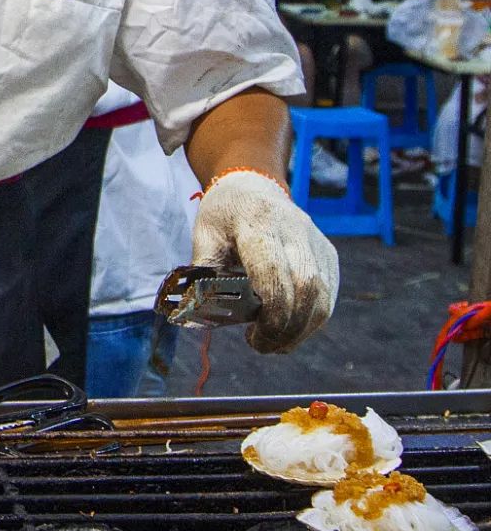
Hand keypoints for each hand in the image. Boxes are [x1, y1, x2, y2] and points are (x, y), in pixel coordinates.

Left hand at [192, 171, 338, 352]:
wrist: (254, 185)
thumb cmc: (224, 214)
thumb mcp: (204, 235)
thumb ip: (205, 272)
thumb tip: (201, 313)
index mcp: (258, 223)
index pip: (276, 273)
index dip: (271, 313)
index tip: (253, 337)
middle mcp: (295, 230)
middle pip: (307, 289)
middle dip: (287, 329)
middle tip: (263, 346)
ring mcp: (316, 242)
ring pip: (323, 297)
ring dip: (302, 330)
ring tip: (274, 343)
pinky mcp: (328, 254)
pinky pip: (329, 295)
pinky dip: (311, 320)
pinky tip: (288, 328)